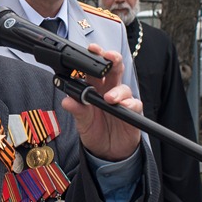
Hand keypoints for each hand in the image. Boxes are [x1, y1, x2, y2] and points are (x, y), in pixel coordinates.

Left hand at [62, 44, 141, 160]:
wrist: (108, 152)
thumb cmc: (95, 132)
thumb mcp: (82, 123)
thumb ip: (78, 110)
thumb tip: (67, 101)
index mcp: (95, 89)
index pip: (95, 69)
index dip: (95, 57)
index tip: (92, 49)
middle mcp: (109, 91)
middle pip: (114, 69)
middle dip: (112, 59)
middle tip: (108, 57)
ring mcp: (122, 100)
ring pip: (123, 86)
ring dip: (117, 90)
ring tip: (110, 98)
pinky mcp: (133, 112)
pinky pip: (134, 104)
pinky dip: (129, 104)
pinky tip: (124, 106)